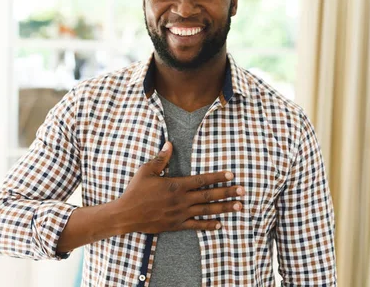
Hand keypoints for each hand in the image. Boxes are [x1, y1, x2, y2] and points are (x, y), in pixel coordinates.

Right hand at [116, 142, 245, 233]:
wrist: (126, 214)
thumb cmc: (135, 191)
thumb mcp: (146, 170)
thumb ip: (161, 158)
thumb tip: (170, 144)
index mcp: (176, 185)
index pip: (202, 180)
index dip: (218, 177)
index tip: (231, 175)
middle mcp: (182, 200)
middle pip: (209, 195)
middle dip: (227, 193)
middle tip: (243, 191)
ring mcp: (180, 213)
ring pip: (206, 211)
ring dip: (224, 208)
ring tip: (238, 207)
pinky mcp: (176, 224)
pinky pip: (196, 225)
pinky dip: (208, 225)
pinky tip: (220, 224)